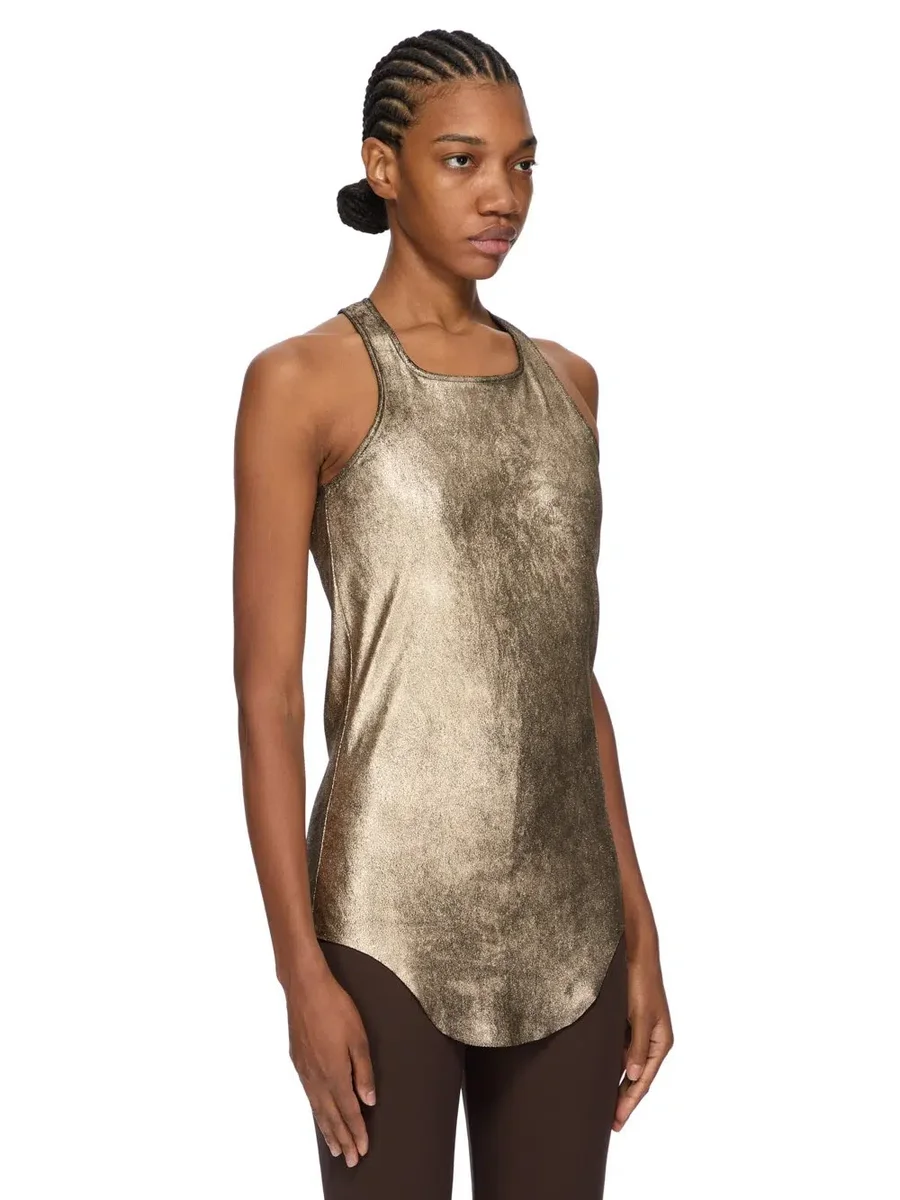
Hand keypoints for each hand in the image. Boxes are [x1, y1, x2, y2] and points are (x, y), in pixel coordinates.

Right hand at [285, 959, 376, 1167]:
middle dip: (343, 1139)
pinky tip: (320, 1115)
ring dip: (328, 1131)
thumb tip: (368, 1100)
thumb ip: (364, 1072)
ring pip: (318, 1109)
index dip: (357, 1131)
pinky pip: (309, 1096)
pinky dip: (316, 1112)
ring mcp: (305, 1071)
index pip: (348, 1111)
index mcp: (334, 1073)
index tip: (363, 1149)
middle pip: (331, 1116)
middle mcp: (317, 1077)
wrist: (306, 988)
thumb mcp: (358, 1037)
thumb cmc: (335, 1007)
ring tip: (335, 1148)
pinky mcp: (298, 1062)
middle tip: (351, 1159)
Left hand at [614, 945, 673, 1131]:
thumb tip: (634, 1076)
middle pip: (638, 1078)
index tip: (617, 1121)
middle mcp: (652, 1041)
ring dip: (618, 1084)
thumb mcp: (639, 1015)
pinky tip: (601, 1074)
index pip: (644, 1081)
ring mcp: (641, 1034)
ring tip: (603, 1104)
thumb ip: (636, 1046)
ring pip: (629, 1067)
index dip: (630, 1102)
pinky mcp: (630, 1025)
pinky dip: (614, 1066)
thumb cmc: (640, 983)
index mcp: (660, 1042)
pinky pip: (622, 1052)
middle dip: (624, 1099)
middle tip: (609, 1123)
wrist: (636, 955)